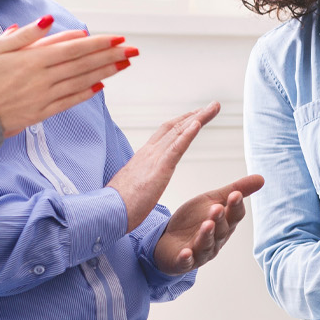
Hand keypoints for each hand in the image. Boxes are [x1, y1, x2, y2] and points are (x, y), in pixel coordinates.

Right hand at [0, 15, 135, 135]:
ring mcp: (42, 97)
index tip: (118, 38)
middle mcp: (42, 78)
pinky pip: (68, 102)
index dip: (98, 43)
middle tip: (133, 50)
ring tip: (124, 64)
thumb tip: (47, 20)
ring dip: (105, 72)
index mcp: (31, 60)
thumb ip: (22, 36)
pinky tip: (100, 87)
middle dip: (110, 56)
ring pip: (81, 81)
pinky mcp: (39, 114)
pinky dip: (86, 93)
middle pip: (83, 64)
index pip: (73, 48)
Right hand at [106, 102, 219, 231]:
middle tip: (213, 105)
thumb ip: (140, 180)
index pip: (166, 133)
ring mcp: (153, 159)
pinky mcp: (158, 170)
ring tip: (214, 107)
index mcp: (143, 157)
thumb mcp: (132, 187)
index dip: (182, 122)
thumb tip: (142, 182)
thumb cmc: (117, 206)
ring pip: (179, 132)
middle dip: (196, 115)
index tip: (196, 115)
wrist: (105, 214)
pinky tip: (198, 123)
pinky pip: (176, 148)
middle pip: (175, 127)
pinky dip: (188, 134)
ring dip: (199, 118)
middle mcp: (149, 153)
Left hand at [153, 174, 264, 274]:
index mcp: (225, 224)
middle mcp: (216, 240)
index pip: (235, 216)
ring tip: (206, 225)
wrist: (169, 240)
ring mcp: (200, 252)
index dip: (235, 206)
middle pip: (221, 230)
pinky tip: (186, 253)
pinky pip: (186, 262)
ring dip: (206, 236)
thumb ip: (235, 190)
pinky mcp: (182, 262)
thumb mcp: (213, 201)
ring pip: (206, 245)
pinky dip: (186, 258)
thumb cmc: (194, 220)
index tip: (235, 194)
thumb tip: (262, 178)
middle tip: (217, 208)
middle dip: (220, 219)